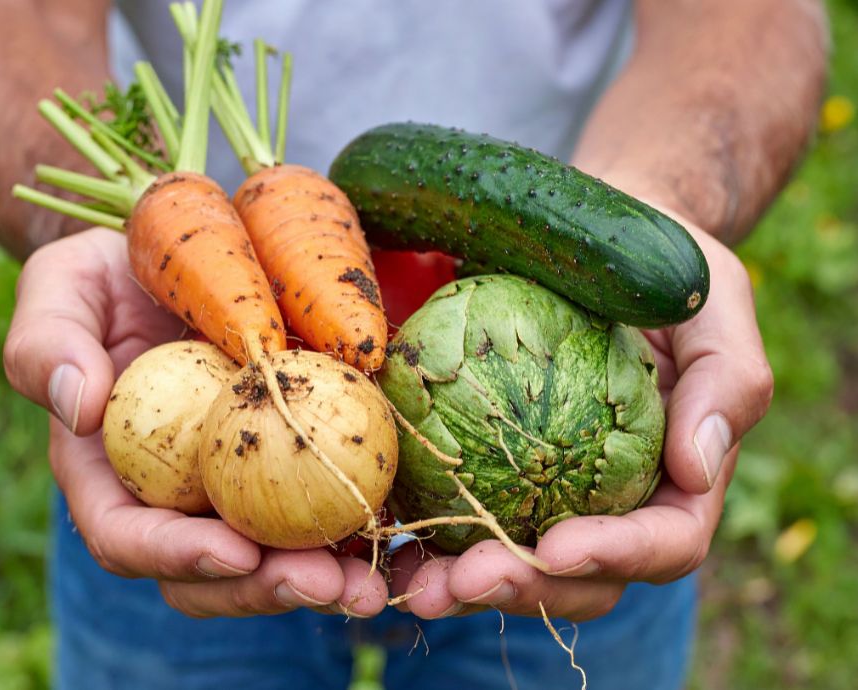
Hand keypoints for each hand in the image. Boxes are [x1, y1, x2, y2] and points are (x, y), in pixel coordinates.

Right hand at [4, 228, 387, 617]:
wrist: (175, 256)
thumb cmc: (109, 274)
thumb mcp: (61, 288)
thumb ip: (47, 344)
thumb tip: (76, 406)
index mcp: (108, 472)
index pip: (126, 537)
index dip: (175, 555)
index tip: (234, 549)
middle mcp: (174, 493)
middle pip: (211, 568)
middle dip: (265, 588)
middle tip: (325, 582)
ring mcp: (235, 482)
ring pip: (274, 553)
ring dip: (323, 576)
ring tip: (373, 583)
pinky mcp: (291, 458)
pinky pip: (322, 502)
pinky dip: (358, 525)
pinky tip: (403, 532)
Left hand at [387, 213, 772, 619]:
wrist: (596, 239)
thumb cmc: (662, 269)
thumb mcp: (713, 302)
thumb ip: (727, 379)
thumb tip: (699, 470)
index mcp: (676, 479)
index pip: (664, 542)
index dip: (615, 556)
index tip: (556, 548)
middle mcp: (613, 501)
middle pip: (579, 577)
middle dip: (524, 589)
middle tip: (462, 581)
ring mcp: (549, 493)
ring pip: (513, 560)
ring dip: (462, 584)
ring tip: (415, 583)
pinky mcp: (492, 468)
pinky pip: (460, 512)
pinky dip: (425, 534)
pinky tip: (386, 534)